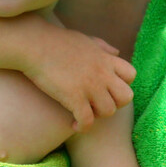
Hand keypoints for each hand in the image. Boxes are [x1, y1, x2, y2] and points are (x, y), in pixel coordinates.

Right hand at [21, 29, 135, 130]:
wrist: (34, 44)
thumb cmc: (55, 40)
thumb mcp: (85, 39)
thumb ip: (103, 47)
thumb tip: (116, 52)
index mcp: (105, 59)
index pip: (131, 75)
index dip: (122, 84)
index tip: (107, 88)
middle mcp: (102, 73)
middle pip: (126, 97)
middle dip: (115, 103)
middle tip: (98, 103)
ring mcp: (89, 86)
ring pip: (109, 111)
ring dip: (97, 115)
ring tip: (83, 112)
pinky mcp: (74, 97)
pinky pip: (87, 121)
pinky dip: (82, 127)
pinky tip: (73, 124)